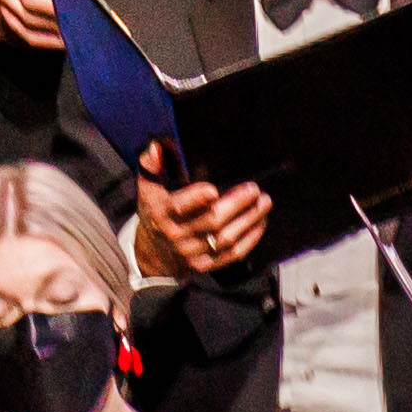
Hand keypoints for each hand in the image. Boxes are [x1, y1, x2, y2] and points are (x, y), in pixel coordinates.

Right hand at [132, 170, 274, 284]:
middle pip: (211, 221)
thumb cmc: (155, 214)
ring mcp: (192, 253)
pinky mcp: (206, 265)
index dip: (195, 199)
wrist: (153, 255)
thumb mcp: (147, 190)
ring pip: (226, 238)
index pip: (178, 207)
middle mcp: (177, 236)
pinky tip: (260, 222)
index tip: (213, 190)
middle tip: (254, 189)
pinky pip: (232, 254)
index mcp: (162, 214)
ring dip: (248, 220)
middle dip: (235, 205)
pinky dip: (250, 239)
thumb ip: (150, 166)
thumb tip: (156, 146)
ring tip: (264, 202)